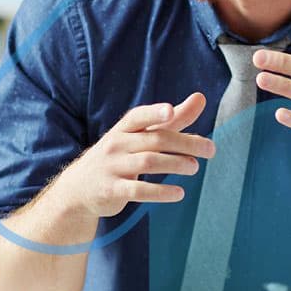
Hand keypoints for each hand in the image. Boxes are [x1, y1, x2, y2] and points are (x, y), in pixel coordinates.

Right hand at [60, 93, 214, 217]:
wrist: (79, 189)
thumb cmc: (119, 157)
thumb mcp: (141, 136)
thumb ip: (173, 120)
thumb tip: (201, 97)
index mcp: (124, 128)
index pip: (138, 116)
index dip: (154, 113)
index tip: (170, 111)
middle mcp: (116, 144)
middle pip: (154, 140)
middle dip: (184, 143)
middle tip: (210, 150)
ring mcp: (112, 167)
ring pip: (148, 162)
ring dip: (176, 164)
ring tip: (195, 168)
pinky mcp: (112, 190)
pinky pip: (138, 190)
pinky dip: (160, 192)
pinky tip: (179, 193)